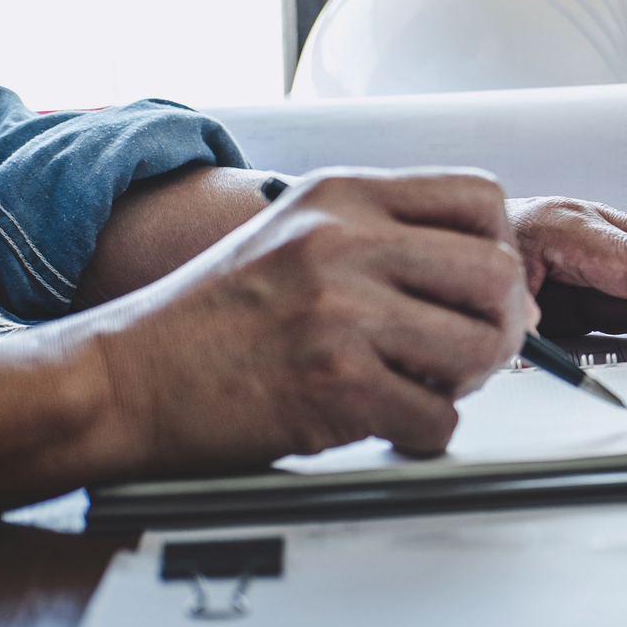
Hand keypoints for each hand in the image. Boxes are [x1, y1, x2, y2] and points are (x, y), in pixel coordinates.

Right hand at [81, 170, 533, 475]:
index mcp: (341, 194)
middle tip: (471, 348)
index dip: (499, 247)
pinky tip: (385, 419)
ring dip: (468, 380)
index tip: (481, 286)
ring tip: (424, 383)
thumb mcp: (297, 231)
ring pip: (484, 347)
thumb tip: (497, 277)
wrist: (125, 379)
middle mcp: (344, 242)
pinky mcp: (334, 386)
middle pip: (499, 273)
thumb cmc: (215, 316)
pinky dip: (423, 432)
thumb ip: (388, 236)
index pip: (481, 196)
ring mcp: (340, 312)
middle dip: (501, 322)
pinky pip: (437, 418)